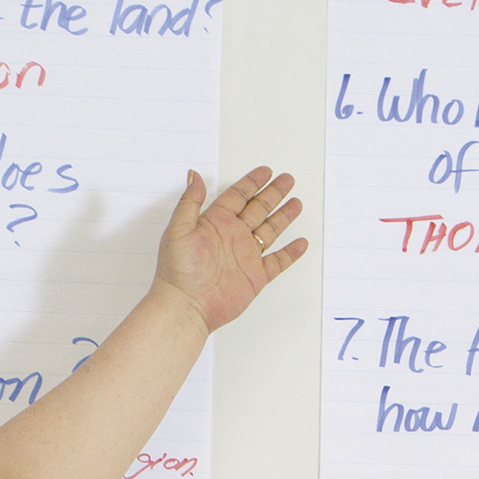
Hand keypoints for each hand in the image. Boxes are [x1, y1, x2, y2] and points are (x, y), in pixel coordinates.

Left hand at [151, 166, 306, 334]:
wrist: (186, 306)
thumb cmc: (178, 271)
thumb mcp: (178, 229)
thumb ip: (189, 202)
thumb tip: (195, 176)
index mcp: (214, 223)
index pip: (237, 196)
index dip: (252, 183)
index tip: (266, 172)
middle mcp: (231, 237)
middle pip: (258, 209)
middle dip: (273, 194)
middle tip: (287, 180)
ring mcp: (244, 256)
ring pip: (270, 231)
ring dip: (283, 217)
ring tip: (296, 203)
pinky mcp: (254, 277)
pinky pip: (277, 262)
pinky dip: (290, 253)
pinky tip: (300, 244)